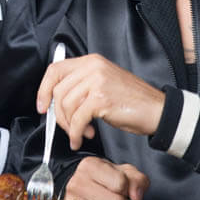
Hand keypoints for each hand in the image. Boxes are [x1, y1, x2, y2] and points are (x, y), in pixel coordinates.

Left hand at [36, 54, 165, 149]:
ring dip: (70, 126)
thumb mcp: (103, 83)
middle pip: (58, 91)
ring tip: (82, 133)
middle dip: (59, 115)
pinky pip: (77, 119)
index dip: (44, 89)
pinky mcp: (101, 99)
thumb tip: (55, 101)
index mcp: (92, 61)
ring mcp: (97, 81)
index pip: (55, 69)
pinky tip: (83, 138)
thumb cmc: (131, 100)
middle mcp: (93, 67)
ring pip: (66, 106)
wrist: (156, 110)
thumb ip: (81, 86)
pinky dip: (76, 133)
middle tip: (68, 127)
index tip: (42, 106)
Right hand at [65, 157, 149, 199]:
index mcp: (90, 165)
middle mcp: (77, 182)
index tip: (120, 187)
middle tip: (115, 197)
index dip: (126, 188)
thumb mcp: (126, 172)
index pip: (120, 184)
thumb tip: (137, 197)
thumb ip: (138, 180)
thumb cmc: (107, 177)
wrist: (85, 184)